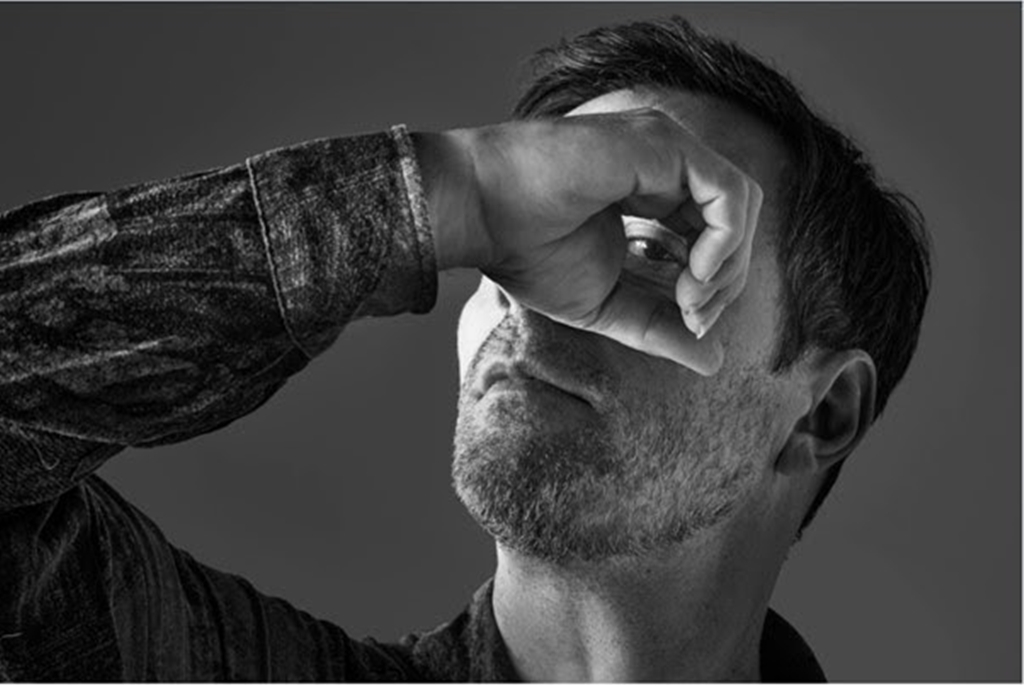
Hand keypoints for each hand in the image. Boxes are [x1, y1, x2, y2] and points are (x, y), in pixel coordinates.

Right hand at [414, 109, 762, 375]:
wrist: (484, 215)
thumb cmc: (528, 252)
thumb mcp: (606, 305)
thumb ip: (659, 326)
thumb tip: (714, 361)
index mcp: (651, 192)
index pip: (712, 237)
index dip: (713, 287)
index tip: (688, 324)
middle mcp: (665, 165)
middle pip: (735, 223)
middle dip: (727, 282)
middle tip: (693, 318)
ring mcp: (666, 149)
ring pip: (741, 206)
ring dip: (728, 264)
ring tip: (690, 298)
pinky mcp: (664, 145)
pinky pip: (730, 194)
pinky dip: (725, 241)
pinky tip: (692, 273)